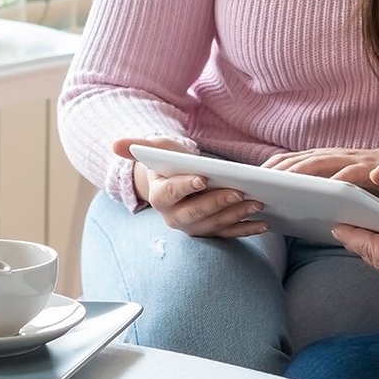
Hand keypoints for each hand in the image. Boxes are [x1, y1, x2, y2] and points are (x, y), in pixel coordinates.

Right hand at [112, 137, 266, 238]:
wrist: (176, 181)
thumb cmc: (167, 162)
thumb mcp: (155, 150)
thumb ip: (137, 146)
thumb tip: (115, 144)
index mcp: (159, 196)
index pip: (171, 193)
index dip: (186, 186)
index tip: (203, 178)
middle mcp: (173, 217)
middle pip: (196, 213)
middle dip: (219, 202)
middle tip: (240, 191)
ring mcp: (193, 227)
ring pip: (215, 225)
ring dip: (237, 216)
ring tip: (258, 203)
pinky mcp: (210, 232)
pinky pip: (229, 234)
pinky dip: (246, 230)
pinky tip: (263, 223)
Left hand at [260, 131, 378, 193]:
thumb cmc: (370, 178)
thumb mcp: (340, 181)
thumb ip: (319, 187)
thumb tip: (289, 205)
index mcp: (323, 160)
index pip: (289, 160)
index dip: (268, 169)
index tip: (250, 180)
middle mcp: (333, 157)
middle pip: (298, 160)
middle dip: (277, 172)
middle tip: (258, 185)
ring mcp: (351, 161)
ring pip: (320, 164)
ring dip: (301, 173)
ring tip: (283, 185)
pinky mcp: (371, 169)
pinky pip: (353, 174)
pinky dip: (341, 180)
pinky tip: (331, 189)